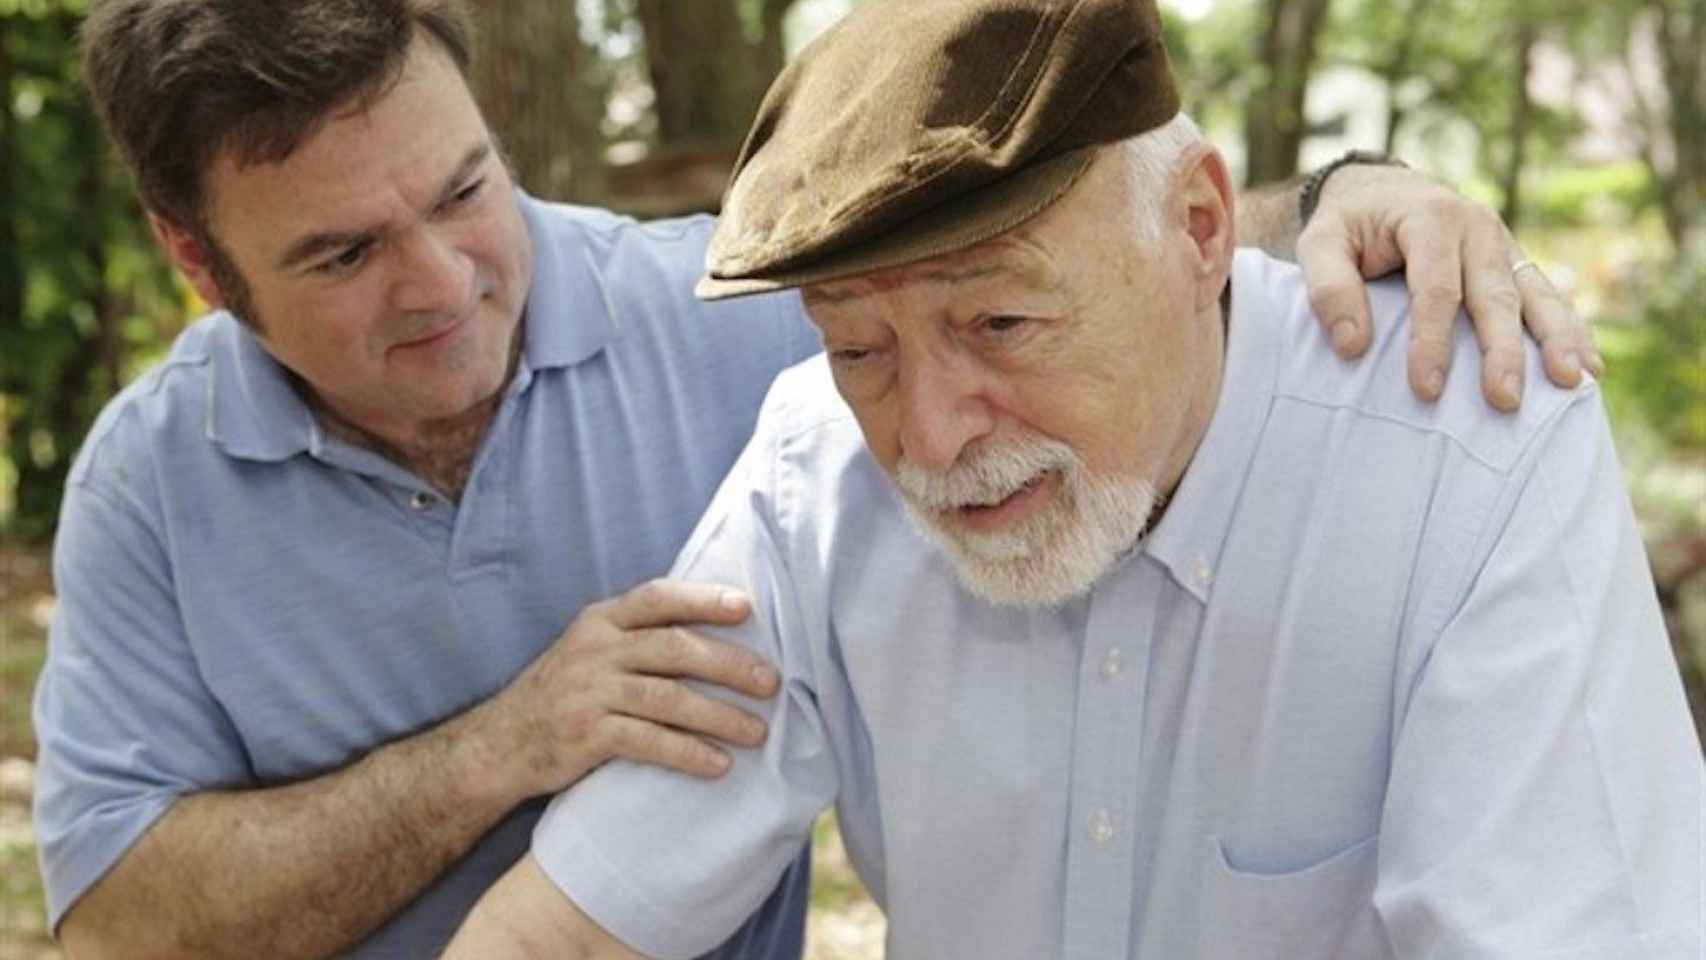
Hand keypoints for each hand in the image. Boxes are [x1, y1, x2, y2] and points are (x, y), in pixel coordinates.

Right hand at [472, 579, 779, 801]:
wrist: (500, 744)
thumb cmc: (564, 693)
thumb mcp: (592, 648)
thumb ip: (640, 636)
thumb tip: (720, 634)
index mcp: (602, 620)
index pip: (658, 597)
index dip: (703, 599)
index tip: (746, 607)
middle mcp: (597, 649)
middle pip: (674, 648)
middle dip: (728, 664)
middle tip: (771, 682)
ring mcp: (589, 692)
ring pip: (668, 698)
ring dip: (719, 716)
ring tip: (757, 732)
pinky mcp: (586, 735)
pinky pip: (648, 741)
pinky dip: (687, 753)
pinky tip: (717, 764)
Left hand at [1294, 163, 1602, 411]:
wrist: (1379, 190)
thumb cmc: (1347, 225)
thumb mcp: (1319, 242)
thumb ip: (1327, 287)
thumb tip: (1352, 345)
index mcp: (1432, 218)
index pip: (1436, 288)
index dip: (1432, 340)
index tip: (1426, 390)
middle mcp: (1478, 228)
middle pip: (1495, 296)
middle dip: (1502, 351)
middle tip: (1503, 400)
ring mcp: (1503, 245)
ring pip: (1536, 295)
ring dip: (1556, 340)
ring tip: (1572, 381)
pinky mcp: (1514, 264)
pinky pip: (1547, 298)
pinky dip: (1570, 331)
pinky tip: (1588, 368)